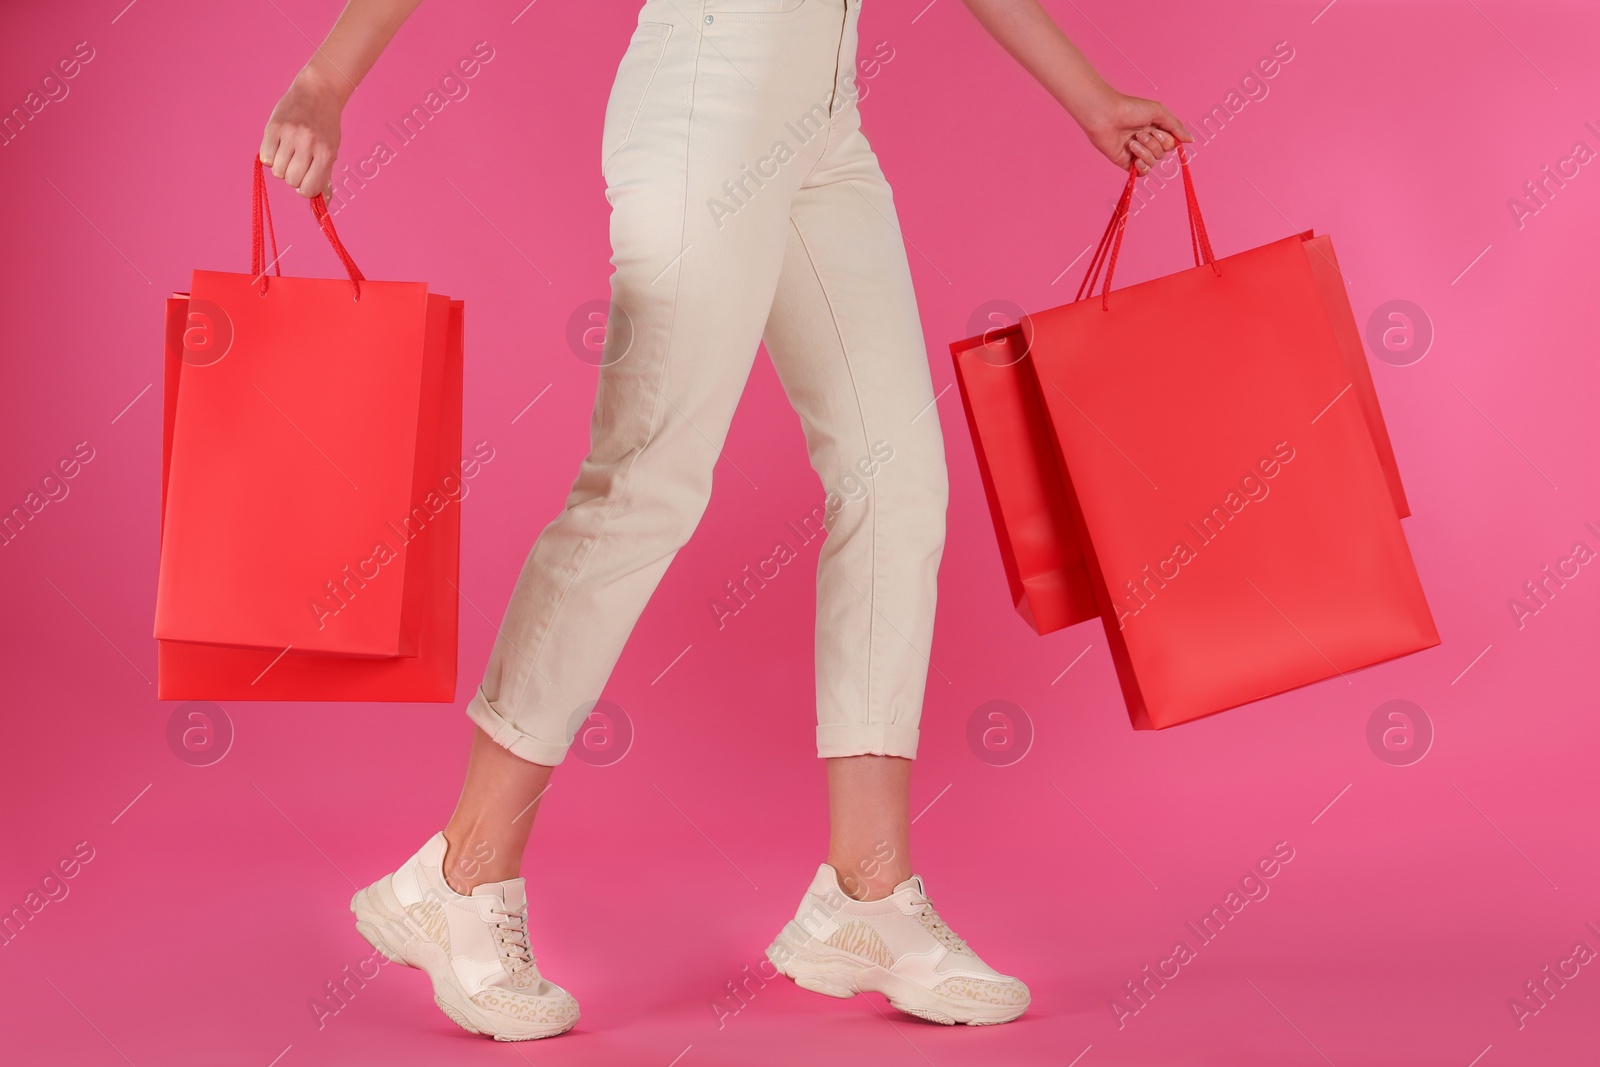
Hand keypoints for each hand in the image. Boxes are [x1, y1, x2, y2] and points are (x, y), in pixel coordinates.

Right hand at [260, 66, 344, 199]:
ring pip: (278, 171)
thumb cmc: (325, 127)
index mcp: (325, 153)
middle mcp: (307, 144)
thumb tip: (321, 206)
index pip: (309, 189)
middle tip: (299, 163)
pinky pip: (266, 158)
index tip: (306, 181)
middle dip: (294, 177)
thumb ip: (324, 178)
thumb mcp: (331, 151)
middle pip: (291, 181)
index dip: (306, 189)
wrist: (317, 93)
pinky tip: (279, 146)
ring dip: (282, 167)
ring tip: (290, 152)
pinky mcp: (273, 127)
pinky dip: (271, 157)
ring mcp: (289, 135)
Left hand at [1080, 91, 1191, 173]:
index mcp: (1155, 129)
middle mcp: (1147, 141)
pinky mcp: (1125, 162)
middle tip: (1139, 133)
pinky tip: (1135, 159)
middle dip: (1154, 144)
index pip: (1171, 143)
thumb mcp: (1159, 112)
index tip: (1157, 131)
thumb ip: (1176, 127)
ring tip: (1132, 142)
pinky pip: (1142, 173)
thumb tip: (1191, 140)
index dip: (1167, 140)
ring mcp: (1136, 153)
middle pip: (1163, 153)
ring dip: (1145, 152)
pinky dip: (1141, 167)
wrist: (1106, 116)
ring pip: (1153, 162)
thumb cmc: (1131, 109)